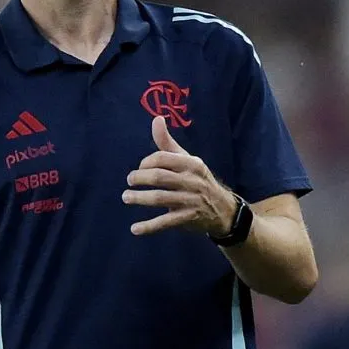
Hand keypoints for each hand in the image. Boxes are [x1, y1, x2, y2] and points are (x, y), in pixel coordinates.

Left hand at [123, 116, 237, 235]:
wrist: (222, 208)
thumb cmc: (198, 180)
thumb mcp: (187, 160)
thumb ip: (167, 143)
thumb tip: (156, 119)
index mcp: (191, 163)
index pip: (163, 158)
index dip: (146, 163)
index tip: (140, 169)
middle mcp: (192, 181)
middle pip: (160, 177)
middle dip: (140, 179)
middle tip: (129, 182)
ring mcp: (190, 200)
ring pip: (160, 198)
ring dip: (139, 198)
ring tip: (126, 198)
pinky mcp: (188, 218)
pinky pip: (166, 222)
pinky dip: (149, 226)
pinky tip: (135, 229)